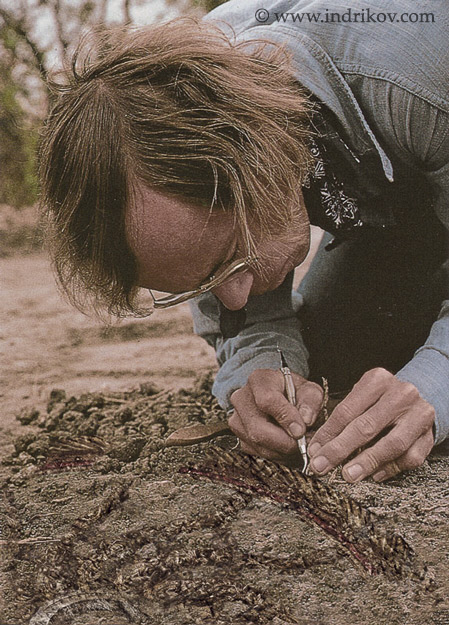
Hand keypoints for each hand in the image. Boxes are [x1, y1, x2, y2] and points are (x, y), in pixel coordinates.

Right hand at [228, 369, 323, 461]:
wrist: (280, 396)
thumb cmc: (295, 392)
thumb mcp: (309, 389)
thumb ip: (311, 401)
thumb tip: (305, 421)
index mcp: (259, 380)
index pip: (267, 400)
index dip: (285, 418)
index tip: (301, 431)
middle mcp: (241, 398)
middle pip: (257, 429)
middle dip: (284, 443)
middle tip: (303, 445)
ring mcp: (236, 418)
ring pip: (257, 444)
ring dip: (282, 451)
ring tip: (298, 445)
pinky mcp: (238, 436)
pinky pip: (257, 452)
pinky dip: (276, 455)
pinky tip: (287, 446)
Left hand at [308, 368, 434, 482]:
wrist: (417, 401)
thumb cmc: (380, 402)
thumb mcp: (360, 399)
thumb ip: (342, 420)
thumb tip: (319, 449)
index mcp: (378, 380)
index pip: (347, 410)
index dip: (328, 433)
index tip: (314, 451)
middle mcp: (401, 394)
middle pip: (367, 426)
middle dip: (340, 449)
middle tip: (322, 466)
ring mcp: (419, 414)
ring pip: (392, 444)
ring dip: (367, 462)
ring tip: (348, 475)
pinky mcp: (429, 435)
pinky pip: (410, 457)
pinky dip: (390, 469)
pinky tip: (374, 475)